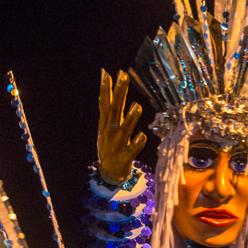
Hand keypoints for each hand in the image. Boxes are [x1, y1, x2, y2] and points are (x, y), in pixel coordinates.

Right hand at [97, 70, 146, 185]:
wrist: (108, 174)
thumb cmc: (110, 145)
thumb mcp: (106, 125)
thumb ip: (109, 107)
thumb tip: (106, 87)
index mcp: (106, 124)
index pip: (105, 103)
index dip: (105, 88)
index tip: (106, 73)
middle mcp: (110, 132)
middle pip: (114, 110)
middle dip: (118, 94)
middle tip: (123, 77)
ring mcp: (117, 145)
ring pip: (124, 129)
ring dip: (130, 118)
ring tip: (136, 106)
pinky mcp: (125, 157)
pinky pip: (132, 150)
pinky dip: (136, 143)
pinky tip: (142, 136)